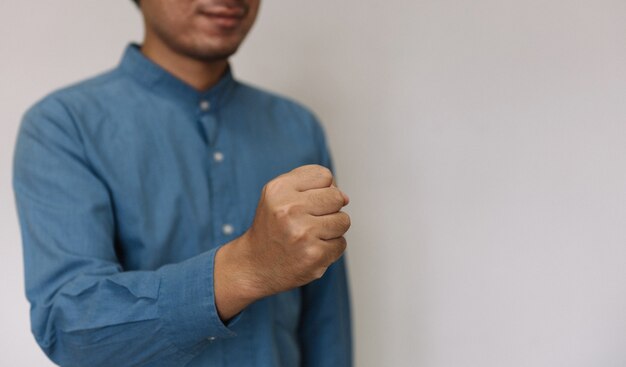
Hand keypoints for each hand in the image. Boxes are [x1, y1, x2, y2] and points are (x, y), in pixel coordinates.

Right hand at [214, 164, 350, 319]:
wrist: (255, 266)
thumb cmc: (272, 228)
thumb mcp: (279, 194)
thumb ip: (310, 184)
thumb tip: (345, 197)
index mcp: (279, 189)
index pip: (324, 176)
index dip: (320, 189)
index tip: (306, 202)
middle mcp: (289, 209)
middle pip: (336, 197)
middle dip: (329, 209)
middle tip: (308, 221)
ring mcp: (303, 233)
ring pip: (343, 220)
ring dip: (332, 229)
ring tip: (311, 235)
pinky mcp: (315, 255)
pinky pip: (341, 243)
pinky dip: (330, 248)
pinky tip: (311, 250)